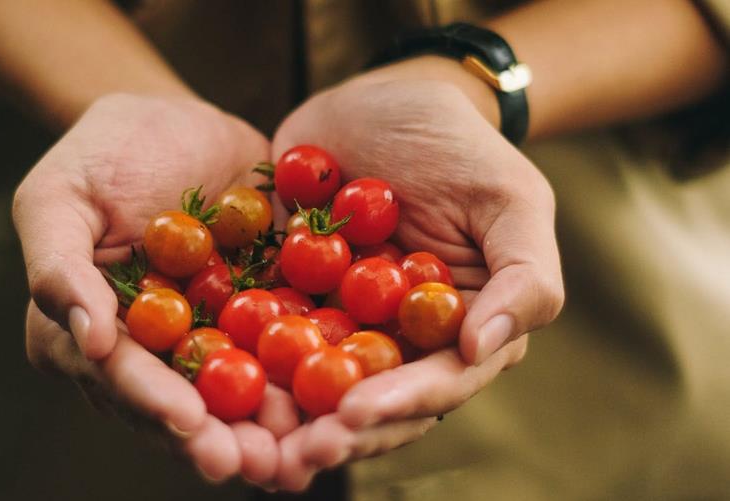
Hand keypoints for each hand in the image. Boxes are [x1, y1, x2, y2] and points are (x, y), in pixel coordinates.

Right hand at [13, 94, 298, 482]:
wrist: (175, 121)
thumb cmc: (102, 154)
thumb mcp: (57, 197)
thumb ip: (59, 267)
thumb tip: (88, 341)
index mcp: (91, 333)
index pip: (119, 376)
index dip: (153, 402)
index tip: (189, 423)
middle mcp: (149, 351)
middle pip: (180, 405)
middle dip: (217, 438)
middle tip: (254, 464)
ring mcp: (207, 338)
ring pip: (235, 394)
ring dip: (268, 427)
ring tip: (303, 451)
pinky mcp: (256, 317)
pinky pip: (282, 350)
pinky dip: (308, 375)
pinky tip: (339, 397)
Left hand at [270, 71, 563, 488]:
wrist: (383, 99)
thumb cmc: (457, 146)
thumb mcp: (510, 198)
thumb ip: (525, 276)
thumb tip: (484, 349)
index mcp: (457, 330)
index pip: (434, 384)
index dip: (397, 405)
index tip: (352, 415)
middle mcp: (397, 339)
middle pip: (368, 401)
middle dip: (331, 431)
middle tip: (291, 454)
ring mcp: (339, 321)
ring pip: (311, 383)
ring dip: (281, 417)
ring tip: (246, 442)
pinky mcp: (287, 295)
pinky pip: (260, 333)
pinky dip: (238, 359)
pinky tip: (207, 377)